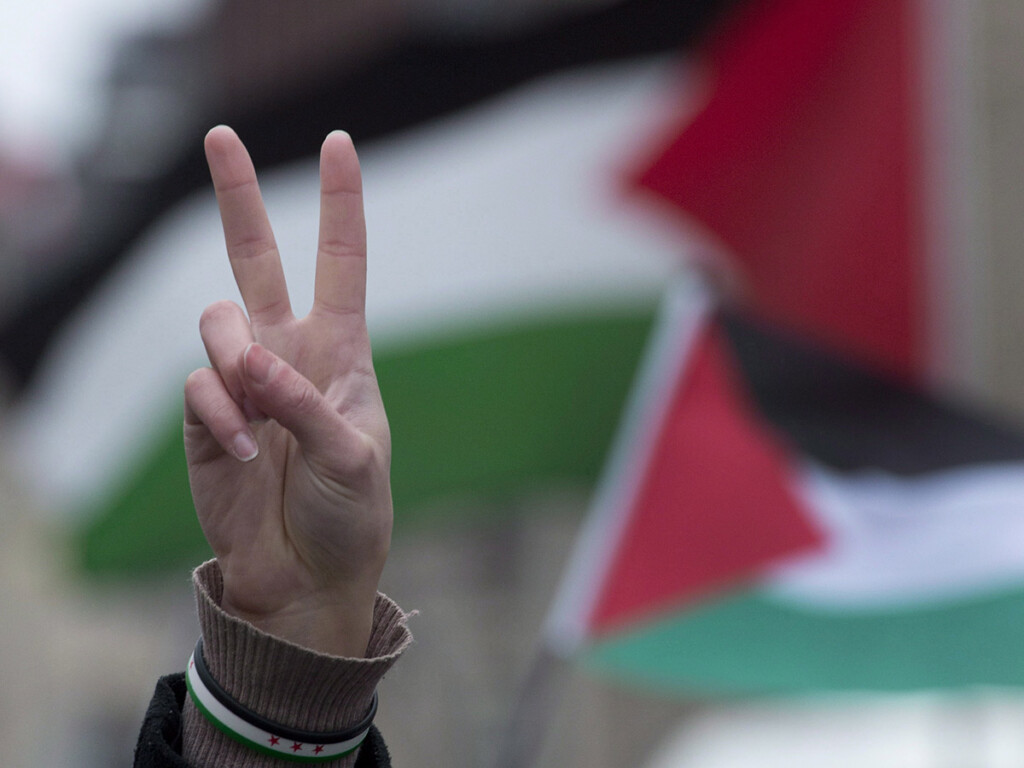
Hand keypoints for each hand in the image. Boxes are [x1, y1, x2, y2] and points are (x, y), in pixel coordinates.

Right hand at [183, 126, 391, 657]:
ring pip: (217, 321)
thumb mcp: (355, 457)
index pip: (341, 264)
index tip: (339, 145)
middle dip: (238, 197)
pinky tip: (249, 449)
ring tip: (264, 414)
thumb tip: (251, 359)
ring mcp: (243, 383)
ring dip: (237, 357)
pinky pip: (200, 385)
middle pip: (256, 260)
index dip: (340, 205)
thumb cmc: (351, 514)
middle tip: (220, 134)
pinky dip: (224, 413)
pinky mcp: (206, 418)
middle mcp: (288, 353)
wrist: (307, 577)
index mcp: (341, 352)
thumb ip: (307, 404)